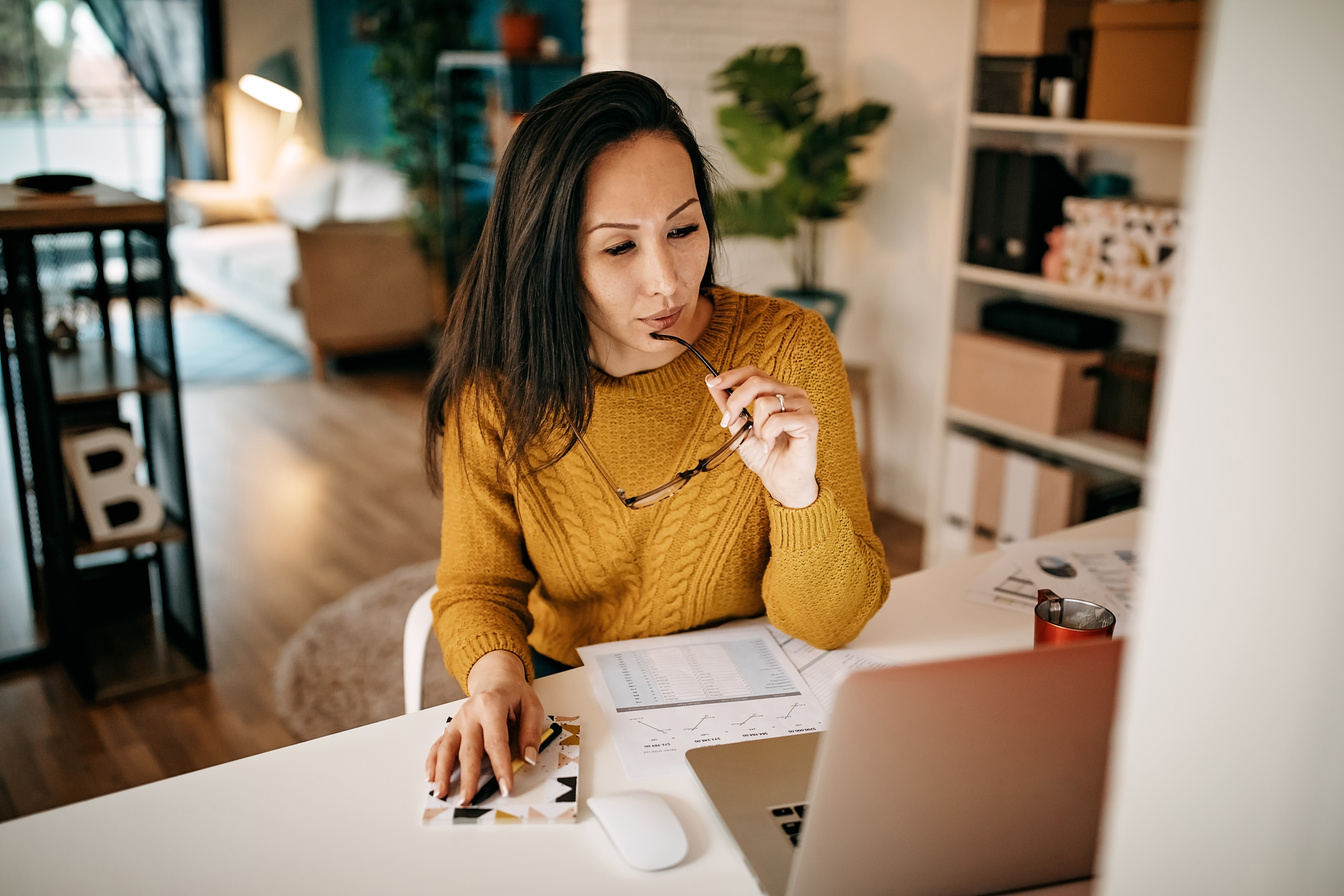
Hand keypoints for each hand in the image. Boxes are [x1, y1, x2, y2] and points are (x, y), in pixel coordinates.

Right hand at [424, 650, 546, 803]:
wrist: (495, 677)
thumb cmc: (514, 694)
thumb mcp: (532, 706)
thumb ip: (531, 733)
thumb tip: (528, 759)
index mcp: (491, 705)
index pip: (496, 742)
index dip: (501, 767)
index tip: (505, 787)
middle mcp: (470, 713)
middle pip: (468, 750)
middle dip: (468, 777)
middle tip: (468, 799)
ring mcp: (458, 721)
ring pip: (446, 748)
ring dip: (443, 772)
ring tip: (442, 793)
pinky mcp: (451, 727)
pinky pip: (438, 745)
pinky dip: (432, 762)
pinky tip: (431, 778)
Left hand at [707, 367, 819, 507]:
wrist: (781, 481)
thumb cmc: (766, 455)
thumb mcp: (740, 427)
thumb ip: (729, 406)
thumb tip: (712, 383)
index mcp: (778, 392)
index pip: (754, 372)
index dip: (732, 375)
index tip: (712, 382)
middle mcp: (792, 394)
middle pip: (757, 381)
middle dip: (735, 401)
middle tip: (728, 421)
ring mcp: (803, 406)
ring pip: (765, 402)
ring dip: (757, 427)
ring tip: (764, 440)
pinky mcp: (809, 421)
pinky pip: (777, 419)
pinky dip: (768, 435)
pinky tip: (772, 445)